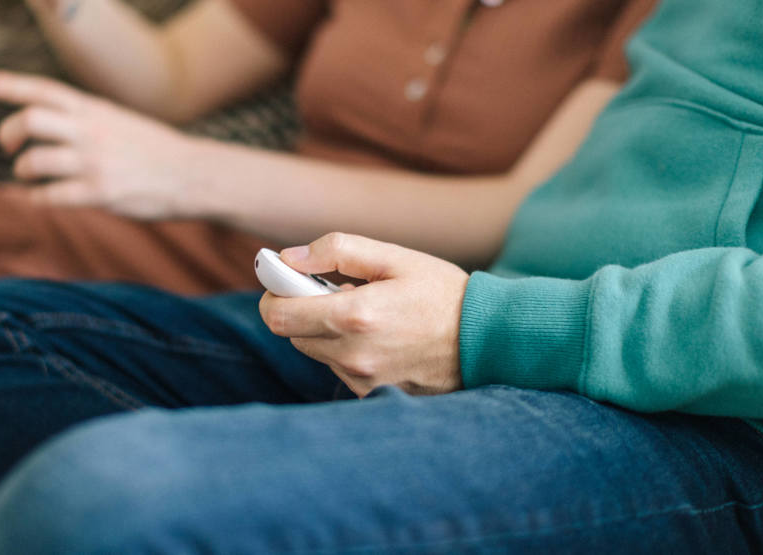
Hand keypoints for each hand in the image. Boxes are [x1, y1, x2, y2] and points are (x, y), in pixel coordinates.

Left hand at [0, 69, 194, 219]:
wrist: (193, 175)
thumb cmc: (154, 150)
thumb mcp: (119, 120)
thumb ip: (85, 118)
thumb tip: (47, 118)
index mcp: (96, 110)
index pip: (44, 90)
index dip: (8, 84)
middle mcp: (92, 132)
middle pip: (30, 120)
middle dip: (9, 132)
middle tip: (8, 145)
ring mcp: (95, 163)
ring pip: (34, 160)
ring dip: (22, 169)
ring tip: (27, 173)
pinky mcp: (100, 193)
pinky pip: (51, 196)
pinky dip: (36, 197)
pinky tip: (39, 197)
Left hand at [258, 233, 470, 396]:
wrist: (488, 341)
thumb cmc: (442, 293)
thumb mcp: (395, 258)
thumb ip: (337, 251)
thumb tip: (290, 258)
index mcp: (355, 317)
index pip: (278, 315)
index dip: (274, 293)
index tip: (285, 279)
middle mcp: (353, 355)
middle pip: (292, 334)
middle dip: (304, 309)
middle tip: (338, 291)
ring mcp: (363, 380)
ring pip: (316, 351)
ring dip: (326, 331)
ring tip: (367, 314)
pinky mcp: (372, 394)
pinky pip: (340, 368)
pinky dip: (347, 350)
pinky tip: (380, 337)